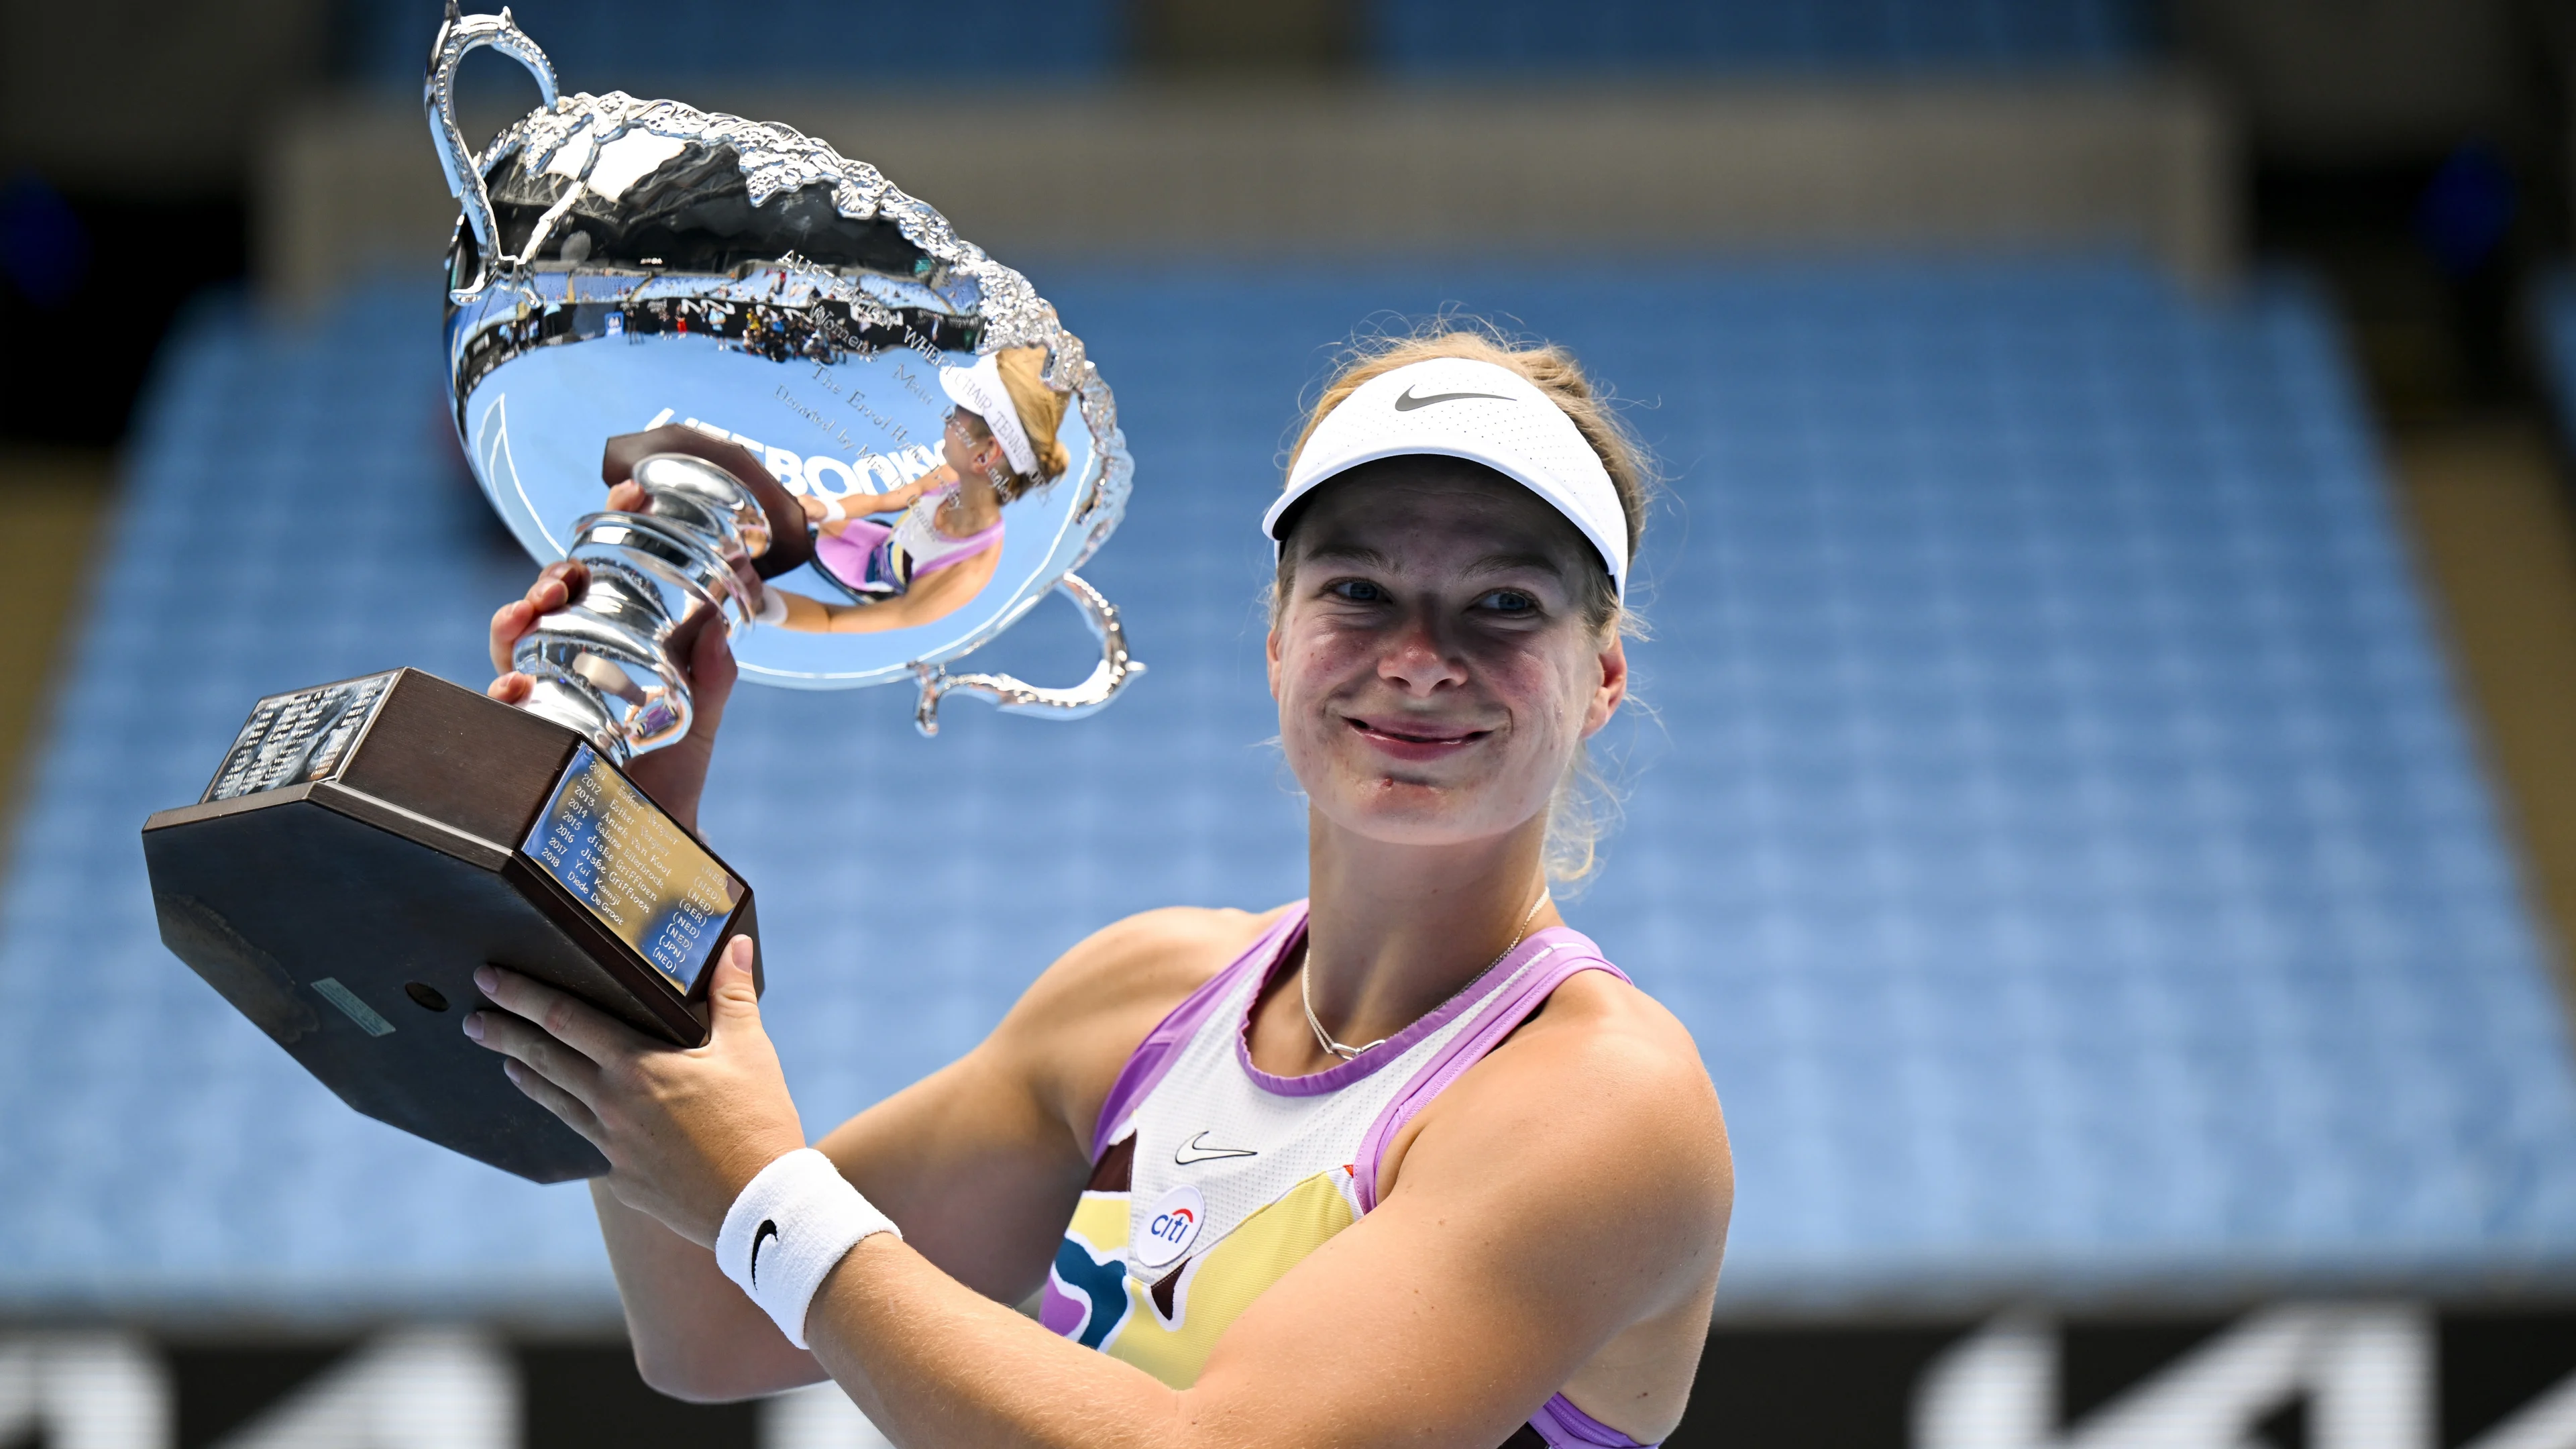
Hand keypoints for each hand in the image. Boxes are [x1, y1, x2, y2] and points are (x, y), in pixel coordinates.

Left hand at [463, 938, 805, 1245]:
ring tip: (506, 1063)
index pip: (565, 1018)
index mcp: (637, 1065)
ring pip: (557, 1102)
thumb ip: (732, 995)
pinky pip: (586, 1141)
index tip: (490, 979)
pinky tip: (568, 1117)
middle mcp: (612, 1103)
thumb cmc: (757, 1122)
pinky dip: (569, 1120)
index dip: (523, 995)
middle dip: (504, 1034)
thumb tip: (734, 946)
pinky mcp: (622, 1179)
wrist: (758, 1205)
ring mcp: (612, 1146)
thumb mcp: (750, 1050)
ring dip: (528, 1077)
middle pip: (545, 1059)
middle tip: (475, 1019)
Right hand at [485, 480, 736, 830]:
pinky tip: (515, 682)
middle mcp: (575, 656)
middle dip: (553, 572)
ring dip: (519, 611)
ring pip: (517, 636)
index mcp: (620, 639)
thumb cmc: (673, 772)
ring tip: (535, 604)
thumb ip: (714, 675)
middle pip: (553, 595)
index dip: (613, 527)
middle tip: (566, 570)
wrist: (651, 839)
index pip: (608, 571)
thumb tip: (721, 628)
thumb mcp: (701, 716)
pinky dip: (505, 685)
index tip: (628, 490)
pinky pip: (501, 701)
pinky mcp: (524, 728)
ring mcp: (545, 688)